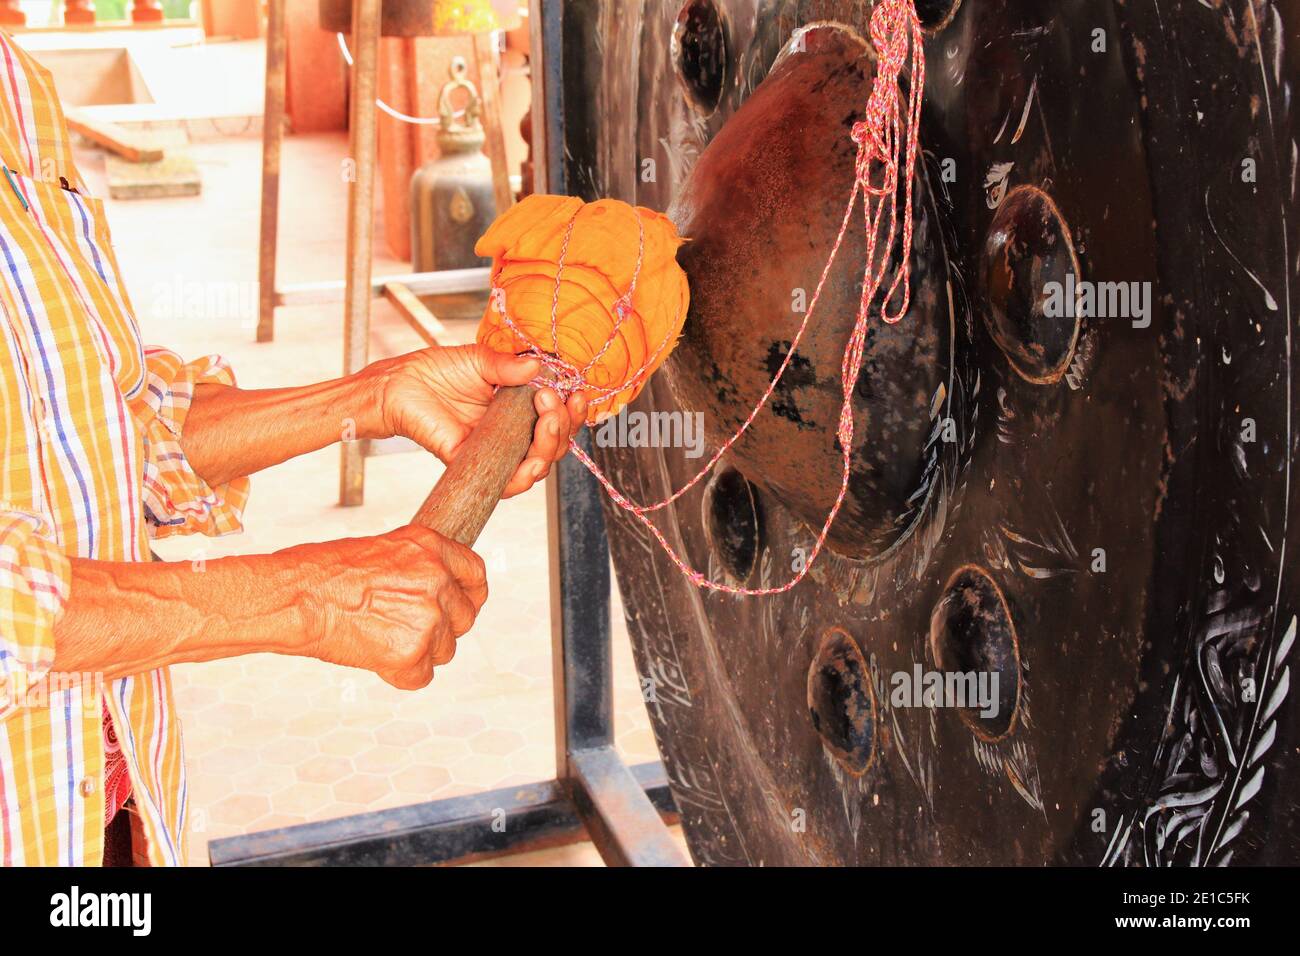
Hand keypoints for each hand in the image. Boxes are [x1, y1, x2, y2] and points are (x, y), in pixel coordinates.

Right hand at [295, 525, 488, 688]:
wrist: (293, 598)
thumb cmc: (322, 572)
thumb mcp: (381, 551)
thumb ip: (416, 568)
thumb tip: (436, 590)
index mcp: (430, 547)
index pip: (475, 575)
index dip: (470, 595)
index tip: (462, 605)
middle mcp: (437, 580)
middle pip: (464, 618)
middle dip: (442, 628)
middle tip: (405, 628)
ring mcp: (427, 618)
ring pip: (445, 650)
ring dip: (419, 652)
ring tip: (379, 638)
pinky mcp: (410, 653)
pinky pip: (422, 676)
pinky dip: (401, 675)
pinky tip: (374, 658)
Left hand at [372, 345, 587, 497]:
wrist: (401, 385)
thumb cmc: (438, 371)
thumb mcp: (480, 359)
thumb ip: (508, 365)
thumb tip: (537, 367)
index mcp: (519, 409)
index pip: (557, 419)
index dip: (572, 413)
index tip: (574, 393)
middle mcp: (512, 433)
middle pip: (554, 444)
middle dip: (562, 425)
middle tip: (549, 399)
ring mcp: (496, 451)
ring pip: (539, 465)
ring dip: (550, 446)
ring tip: (544, 420)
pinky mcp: (476, 464)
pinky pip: (507, 483)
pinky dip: (524, 478)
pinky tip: (531, 461)